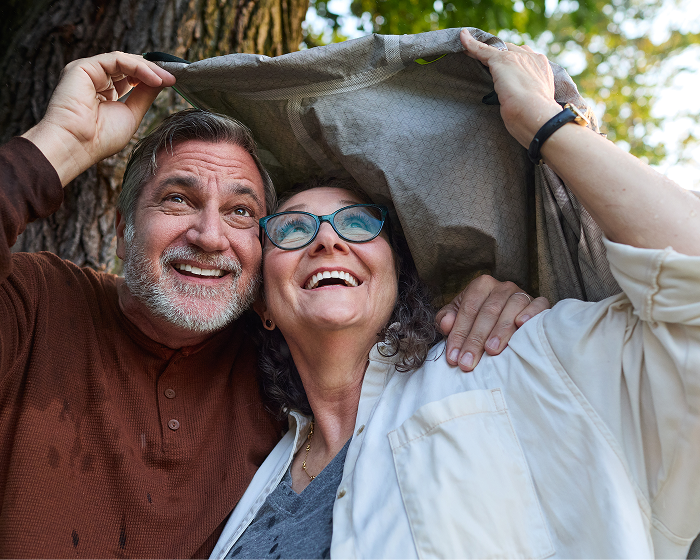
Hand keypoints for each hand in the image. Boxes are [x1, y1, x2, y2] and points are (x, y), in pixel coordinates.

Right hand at [22, 52, 175, 185]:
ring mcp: (88, 72)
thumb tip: (162, 81)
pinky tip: (154, 79)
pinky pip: (117, 60)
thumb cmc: (101, 138)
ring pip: (124, 61)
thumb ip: (144, 96)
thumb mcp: (131, 114)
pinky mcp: (83, 67)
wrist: (77, 145)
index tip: (172, 82)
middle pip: (129, 67)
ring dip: (149, 68)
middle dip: (153, 71)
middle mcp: (95, 80)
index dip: (151, 78)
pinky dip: (138, 67)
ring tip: (167, 79)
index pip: (130, 77)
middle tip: (173, 77)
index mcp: (104, 93)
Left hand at [435, 275, 549, 371]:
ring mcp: (521, 294)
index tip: (453, 358)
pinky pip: (537, 305)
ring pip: (512, 308)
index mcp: (480, 286)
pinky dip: (531, 313)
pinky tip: (521, 325)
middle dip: (476, 339)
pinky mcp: (539, 303)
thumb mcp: (457, 317)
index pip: (468, 309)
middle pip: (488, 312)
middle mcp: (502, 287)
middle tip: (468, 362)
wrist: (504, 317)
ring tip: (491, 350)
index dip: (459, 334)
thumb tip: (446, 324)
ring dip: (501, 330)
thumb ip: (446, 319)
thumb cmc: (477, 320)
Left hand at [460, 28, 560, 148]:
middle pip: (510, 50)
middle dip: (499, 55)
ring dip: (482, 50)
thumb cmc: (537, 119)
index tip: (506, 71)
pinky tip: (462, 38)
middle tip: (486, 64)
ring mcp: (517, 58)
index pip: (525, 58)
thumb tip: (515, 103)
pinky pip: (482, 50)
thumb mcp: (536, 104)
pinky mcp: (501, 61)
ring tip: (468, 49)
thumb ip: (528, 96)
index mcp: (542, 69)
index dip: (514, 62)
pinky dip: (470, 44)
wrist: (537, 117)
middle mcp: (532, 58)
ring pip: (495, 50)